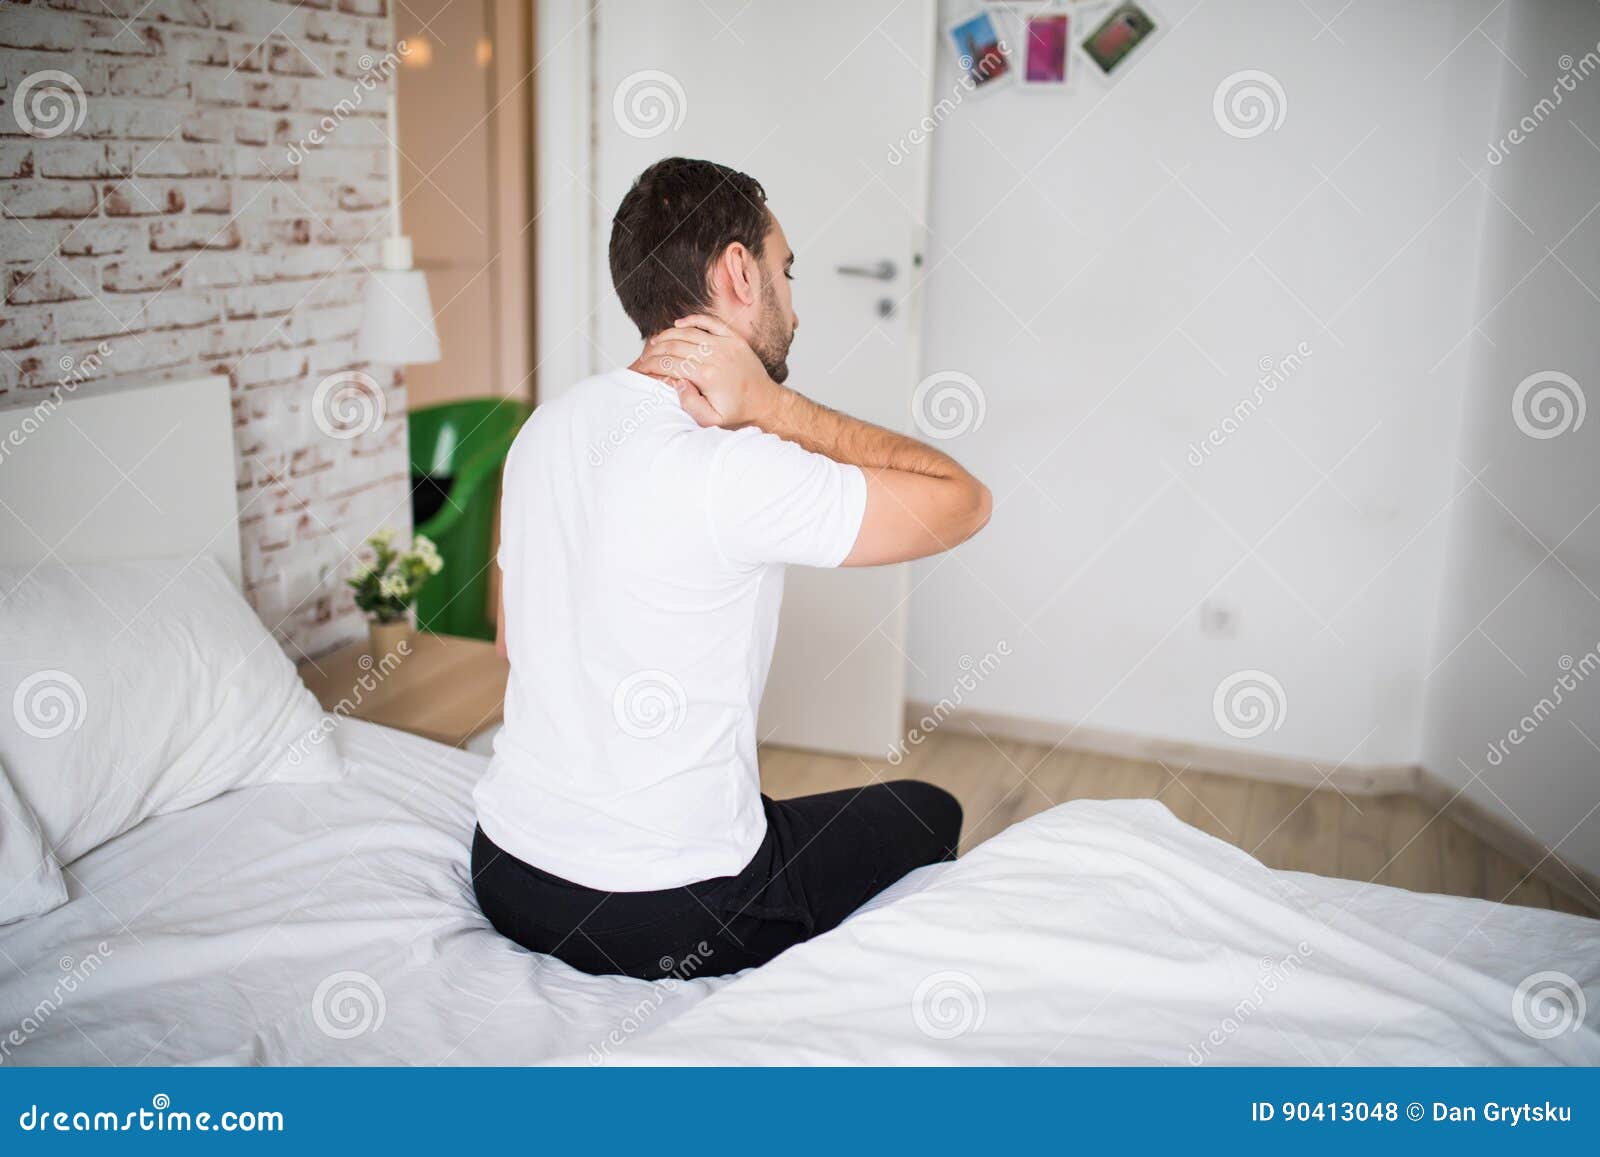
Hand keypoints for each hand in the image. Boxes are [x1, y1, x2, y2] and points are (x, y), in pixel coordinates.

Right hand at [640, 314, 781, 429]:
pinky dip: (691, 320)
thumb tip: (677, 382)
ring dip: (667, 336)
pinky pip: (709, 322)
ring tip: (654, 343)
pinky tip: (678, 325)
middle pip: (674, 346)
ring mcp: (725, 344)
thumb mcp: (711, 420)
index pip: (669, 364)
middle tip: (643, 357)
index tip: (640, 368)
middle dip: (654, 351)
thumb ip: (690, 404)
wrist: (765, 402)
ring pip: (688, 332)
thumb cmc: (737, 413)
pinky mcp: (733, 338)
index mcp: (707, 376)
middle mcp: (715, 355)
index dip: (650, 365)